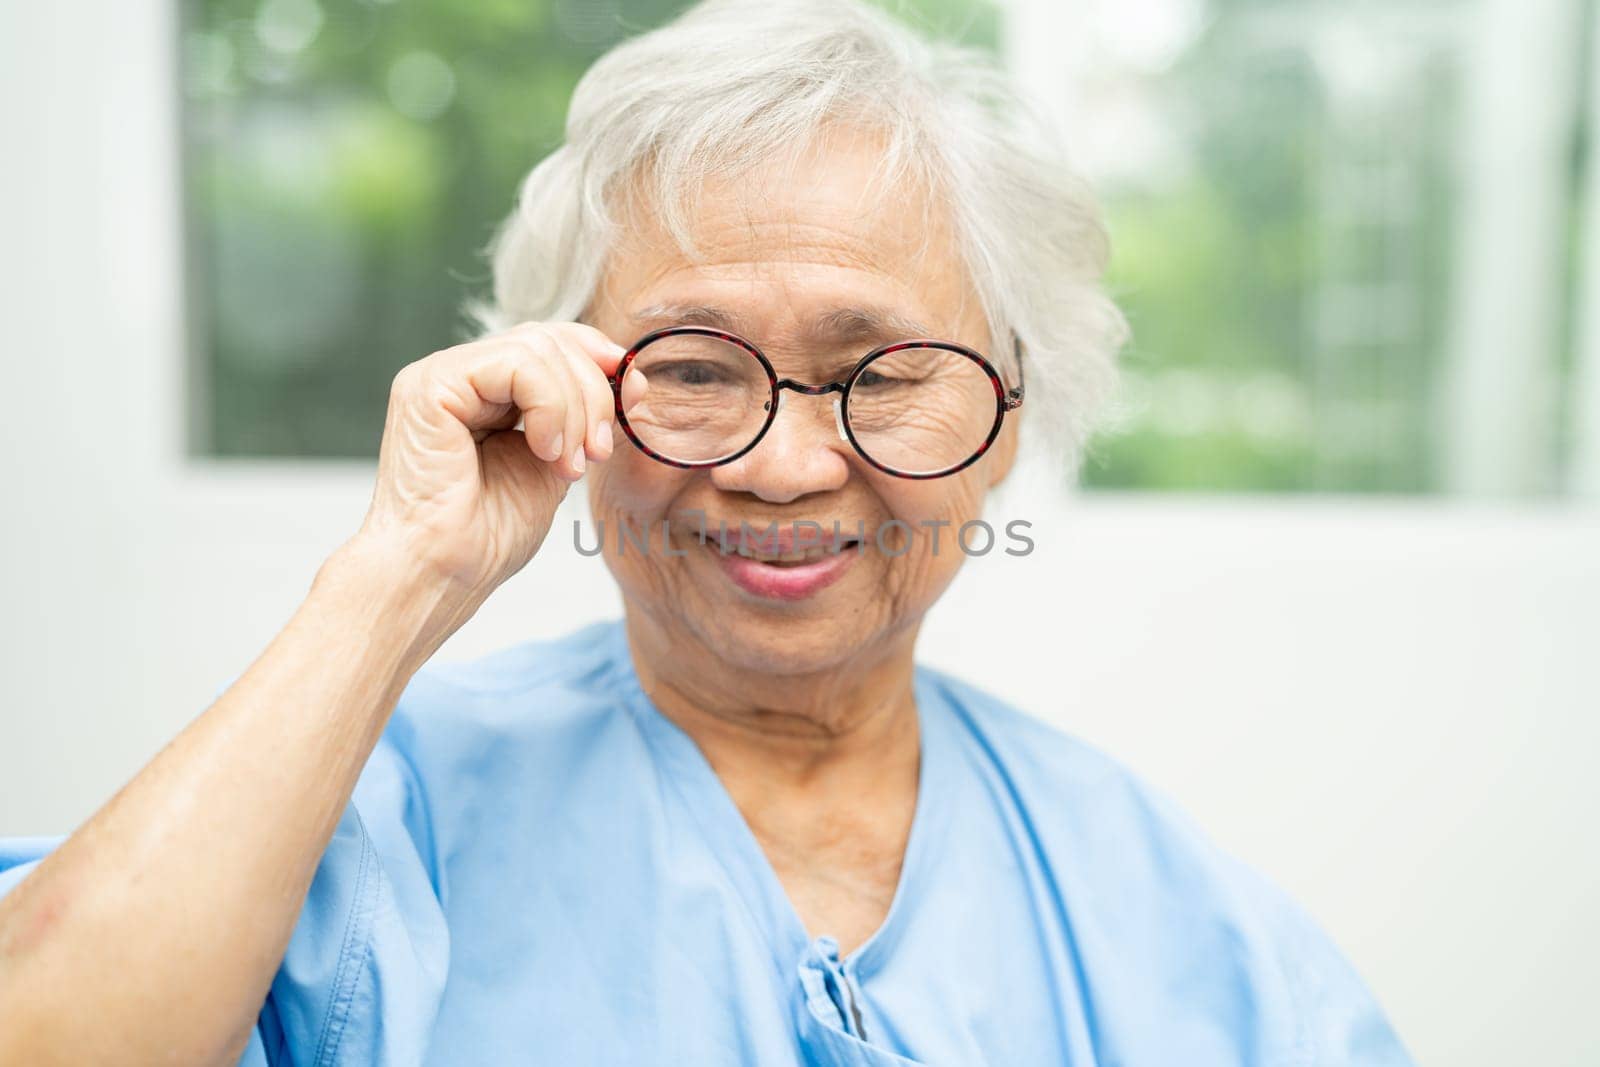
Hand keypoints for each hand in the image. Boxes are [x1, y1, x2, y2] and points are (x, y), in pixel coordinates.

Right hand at [353, 321, 641, 600]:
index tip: (631, 399)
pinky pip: (516, 364)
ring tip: (569, 463)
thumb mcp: (557, 463)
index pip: (550, 342)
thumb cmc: (488, 535)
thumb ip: (586, 418)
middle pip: (549, 338)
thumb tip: (632, 375)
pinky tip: (545, 451)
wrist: (442, 572)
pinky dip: (550, 407)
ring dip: (575, 407)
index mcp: (485, 391)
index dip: (597, 360)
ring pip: (537, 347)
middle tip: (597, 451)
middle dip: (593, 391)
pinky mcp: (430, 385)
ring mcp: (441, 375)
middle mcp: (460, 376)